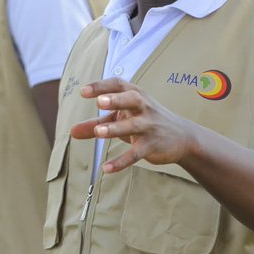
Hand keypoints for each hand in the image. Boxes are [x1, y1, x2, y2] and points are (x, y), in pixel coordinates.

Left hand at [69, 79, 197, 173]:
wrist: (182, 137)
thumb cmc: (146, 121)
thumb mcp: (123, 118)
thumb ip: (96, 123)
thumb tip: (71, 132)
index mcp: (135, 95)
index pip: (119, 85)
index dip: (102, 86)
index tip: (84, 91)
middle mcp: (144, 108)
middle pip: (131, 99)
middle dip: (116, 100)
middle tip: (99, 102)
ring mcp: (149, 126)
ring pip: (133, 126)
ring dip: (115, 128)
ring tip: (98, 133)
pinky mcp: (152, 146)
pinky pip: (136, 153)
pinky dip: (122, 161)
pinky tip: (106, 168)